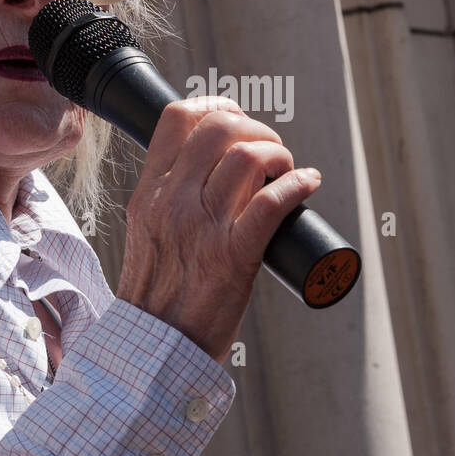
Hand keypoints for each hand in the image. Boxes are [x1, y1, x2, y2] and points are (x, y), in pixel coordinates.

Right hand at [116, 96, 321, 363]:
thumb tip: (209, 169)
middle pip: (219, 128)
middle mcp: (173, 202)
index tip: (237, 119)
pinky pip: (271, 203)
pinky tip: (308, 184)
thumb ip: (169, 198)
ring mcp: (203, 228)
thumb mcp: (146, 232)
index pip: (178, 118)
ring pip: (247, 158)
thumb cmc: (158, 295)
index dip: (216, 106)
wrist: (153, 349)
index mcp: (150, 193)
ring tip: (286, 170)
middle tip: (270, 150)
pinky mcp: (233, 257)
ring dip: (279, 154)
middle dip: (256, 128)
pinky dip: (298, 185)